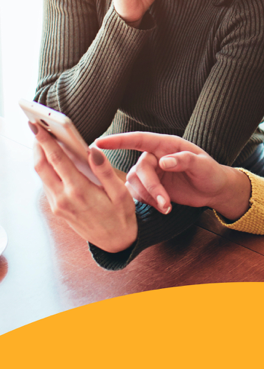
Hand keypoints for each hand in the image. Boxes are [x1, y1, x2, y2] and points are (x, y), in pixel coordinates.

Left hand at [32, 124, 137, 252]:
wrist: (116, 243)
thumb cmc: (121, 215)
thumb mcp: (121, 193)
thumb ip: (105, 170)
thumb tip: (92, 149)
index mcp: (79, 192)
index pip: (57, 160)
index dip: (45, 140)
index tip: (36, 125)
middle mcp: (64, 199)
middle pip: (41, 166)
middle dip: (37, 144)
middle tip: (36, 126)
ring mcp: (58, 205)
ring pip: (41, 175)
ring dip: (40, 155)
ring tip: (44, 138)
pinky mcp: (57, 209)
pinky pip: (46, 183)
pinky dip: (46, 167)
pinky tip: (53, 158)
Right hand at [97, 132, 251, 220]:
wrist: (214, 189)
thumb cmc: (210, 172)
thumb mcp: (203, 165)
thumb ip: (184, 160)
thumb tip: (164, 162)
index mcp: (166, 144)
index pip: (140, 139)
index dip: (119, 140)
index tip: (99, 143)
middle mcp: (155, 156)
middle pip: (140, 170)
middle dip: (151, 188)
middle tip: (166, 204)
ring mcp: (152, 172)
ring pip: (136, 184)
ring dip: (149, 198)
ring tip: (167, 208)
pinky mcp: (151, 188)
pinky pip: (139, 195)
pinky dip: (148, 203)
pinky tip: (163, 208)